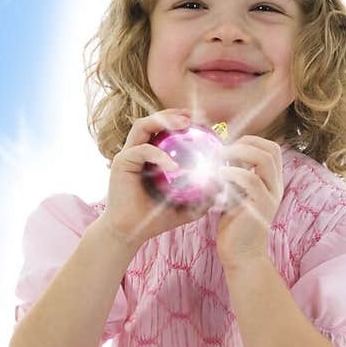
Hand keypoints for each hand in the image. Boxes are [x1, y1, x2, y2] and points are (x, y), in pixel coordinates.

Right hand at [100, 109, 216, 252]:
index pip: (166, 131)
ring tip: (184, 124)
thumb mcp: (187, 207)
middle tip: (193, 117)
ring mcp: (128, 154)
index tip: (202, 123)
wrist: (130, 232)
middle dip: (173, 114)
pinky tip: (173, 165)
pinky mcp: (121, 162)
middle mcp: (138, 150)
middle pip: (154, 121)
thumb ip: (203, 197)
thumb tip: (224, 187)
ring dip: (163, 120)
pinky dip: (159, 155)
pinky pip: (141, 150)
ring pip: (142, 126)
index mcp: (152, 156)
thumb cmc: (155, 219)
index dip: (182, 121)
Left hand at [214, 135, 283, 269]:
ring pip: (264, 159)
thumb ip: (234, 175)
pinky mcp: (261, 207)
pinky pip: (251, 179)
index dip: (250, 141)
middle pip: (271, 149)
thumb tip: (221, 155)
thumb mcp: (234, 194)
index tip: (226, 146)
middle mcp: (275, 186)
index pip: (270, 148)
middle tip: (221, 151)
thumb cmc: (234, 226)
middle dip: (244, 142)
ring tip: (217, 159)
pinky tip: (218, 176)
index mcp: (271, 181)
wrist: (240, 256)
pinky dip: (232, 172)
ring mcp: (271, 196)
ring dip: (238, 152)